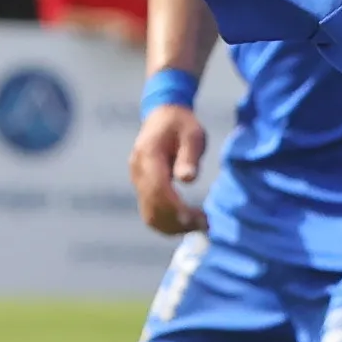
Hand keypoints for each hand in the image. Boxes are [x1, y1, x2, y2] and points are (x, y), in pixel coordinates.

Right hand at [130, 104, 209, 234]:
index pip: (158, 189)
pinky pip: (150, 213)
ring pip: (149, 215)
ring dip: (173, 227)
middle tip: (205, 225)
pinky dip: (167, 223)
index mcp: (148, 155)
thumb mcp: (192, 134)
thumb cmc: (182, 124)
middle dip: (178, 222)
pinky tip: (187, 224)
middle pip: (152, 207)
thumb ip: (189, 156)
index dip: (175, 208)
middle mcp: (138, 170)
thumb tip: (187, 179)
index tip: (197, 219)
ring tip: (199, 226)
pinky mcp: (142, 188)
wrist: (163, 115)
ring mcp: (137, 180)